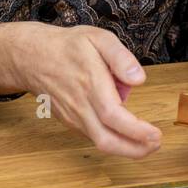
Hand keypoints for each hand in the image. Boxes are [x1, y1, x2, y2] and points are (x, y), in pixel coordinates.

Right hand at [0, 21, 162, 158]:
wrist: (32, 58)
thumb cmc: (68, 47)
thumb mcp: (98, 38)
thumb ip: (120, 57)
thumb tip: (139, 78)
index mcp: (90, 83)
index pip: (113, 115)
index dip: (136, 130)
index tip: (156, 134)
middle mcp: (80, 105)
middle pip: (106, 139)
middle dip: (134, 149)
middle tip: (156, 145)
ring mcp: (73, 116)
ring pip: (99, 142)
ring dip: (126, 148)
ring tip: (148, 142)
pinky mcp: (70, 121)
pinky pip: (93, 136)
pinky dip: (113, 140)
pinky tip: (127, 133)